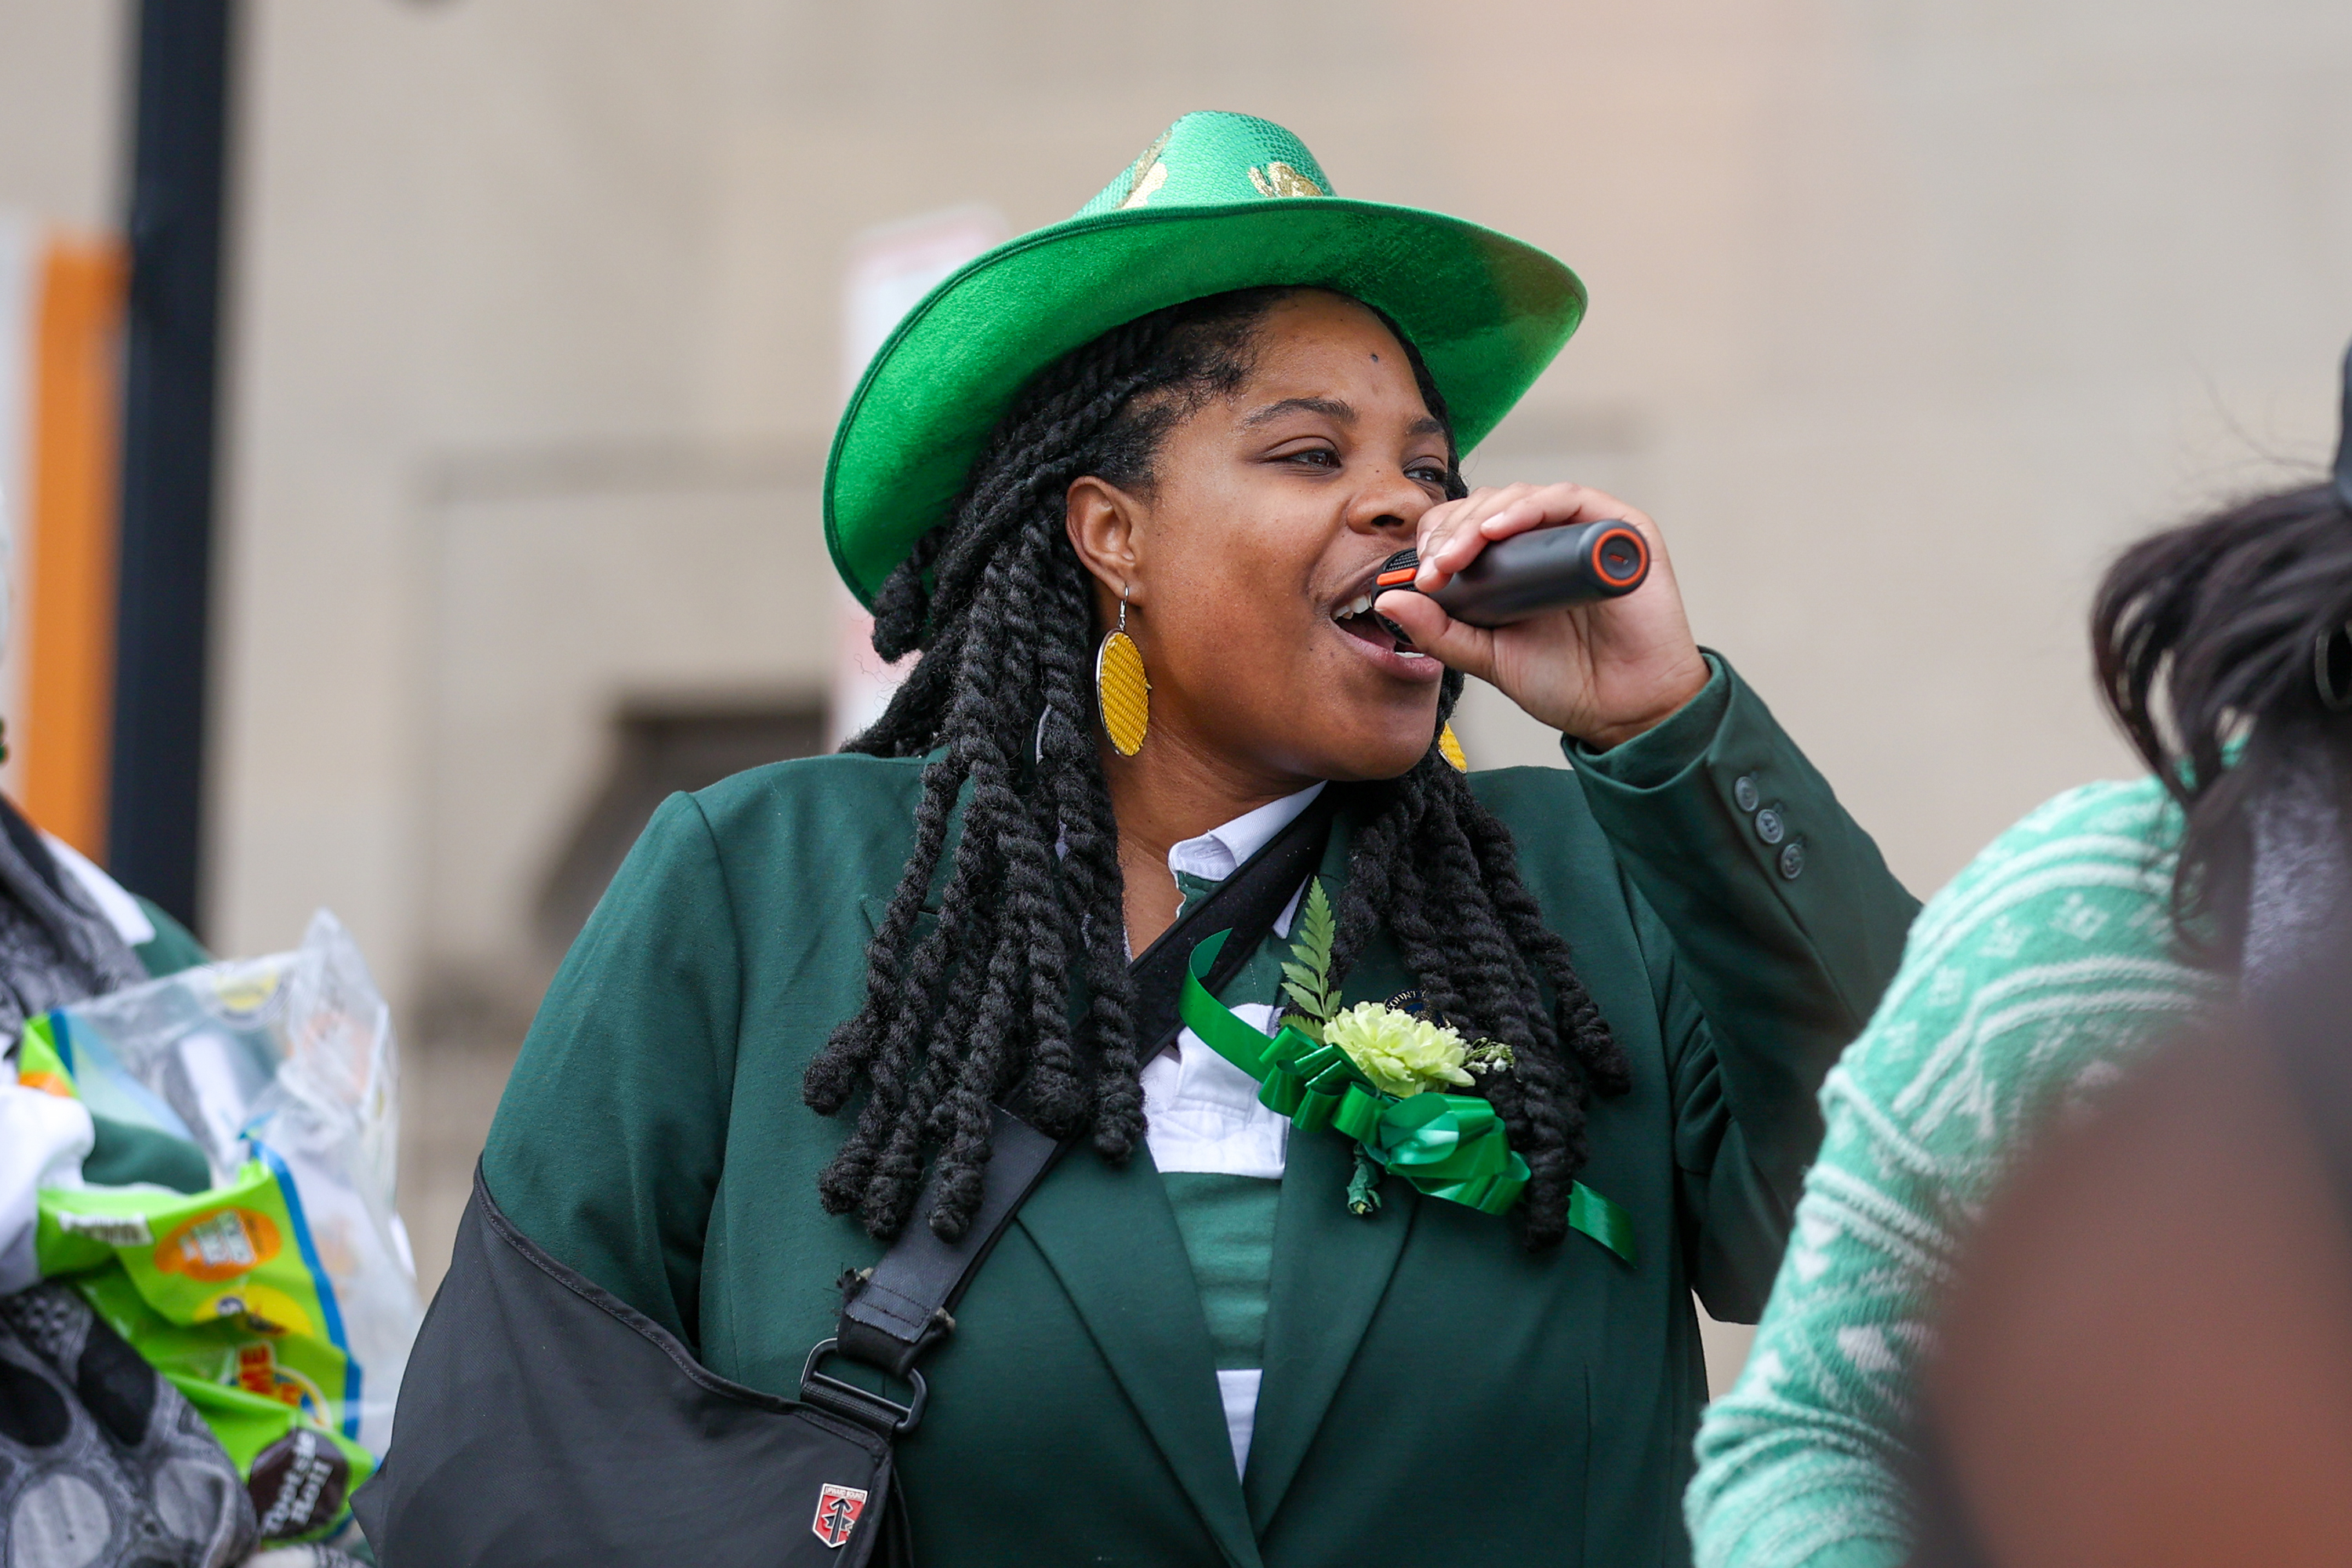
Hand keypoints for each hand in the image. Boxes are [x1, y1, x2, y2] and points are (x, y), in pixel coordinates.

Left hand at [1375, 482, 1709, 748]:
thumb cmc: (1566, 681)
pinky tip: (1501, 528)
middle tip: (1436, 568)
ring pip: (1522, 497)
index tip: (1421, 575)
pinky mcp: (1620, 529)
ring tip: (1459, 552)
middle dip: (1452, 531)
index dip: (1437, 539)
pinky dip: (1530, 506)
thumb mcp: (1486, 656)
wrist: (1624, 711)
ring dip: (1482, 518)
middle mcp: (1547, 541)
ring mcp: (1583, 532)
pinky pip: (1570, 499)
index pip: (1465, 527)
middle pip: (1488, 506)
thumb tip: (1389, 599)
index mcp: (1516, 565)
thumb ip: (1440, 631)